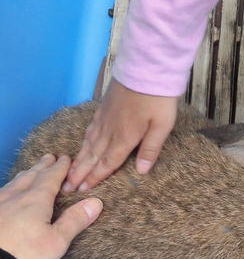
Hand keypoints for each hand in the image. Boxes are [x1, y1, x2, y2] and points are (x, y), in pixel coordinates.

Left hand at [0, 155, 102, 258]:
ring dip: (25, 175)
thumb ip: (75, 220)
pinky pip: (0, 194)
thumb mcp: (56, 242)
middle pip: (30, 176)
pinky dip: (9, 188)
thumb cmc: (25, 256)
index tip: (66, 158)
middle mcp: (15, 197)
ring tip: (30, 171)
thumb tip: (96, 202)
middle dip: (41, 166)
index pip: (50, 177)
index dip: (59, 167)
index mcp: (35, 200)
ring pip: (13, 183)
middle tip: (49, 157)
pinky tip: (6, 193)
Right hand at [63, 79, 177, 192]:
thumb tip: (142, 171)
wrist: (146, 68)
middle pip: (92, 156)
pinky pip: (90, 128)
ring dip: (79, 159)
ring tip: (69, 172)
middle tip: (66, 188)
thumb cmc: (158, 98)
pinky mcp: (104, 107)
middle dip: (79, 173)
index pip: (107, 163)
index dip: (95, 177)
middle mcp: (110, 130)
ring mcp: (105, 117)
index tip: (83, 190)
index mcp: (124, 138)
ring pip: (88, 143)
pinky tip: (83, 144)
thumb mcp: (162, 126)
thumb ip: (151, 148)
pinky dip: (84, 140)